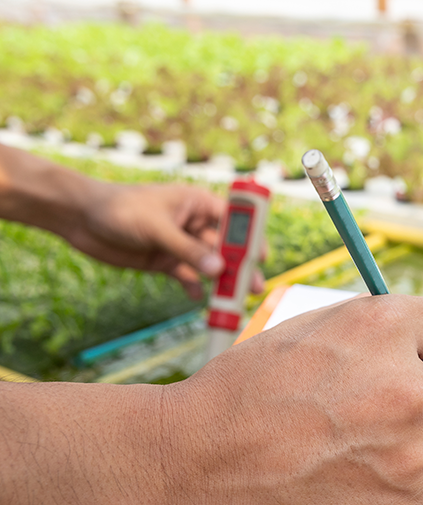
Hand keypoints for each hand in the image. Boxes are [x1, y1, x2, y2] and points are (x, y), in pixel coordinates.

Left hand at [67, 183, 262, 299]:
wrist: (80, 218)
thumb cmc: (119, 209)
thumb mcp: (156, 228)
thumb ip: (187, 250)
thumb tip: (218, 269)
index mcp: (198, 203)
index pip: (235, 219)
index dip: (250, 236)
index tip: (261, 256)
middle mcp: (194, 223)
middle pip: (226, 247)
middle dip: (240, 267)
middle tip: (253, 286)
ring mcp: (181, 244)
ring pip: (209, 265)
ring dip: (221, 282)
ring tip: (232, 300)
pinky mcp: (166, 261)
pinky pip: (188, 277)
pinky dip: (194, 288)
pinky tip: (197, 298)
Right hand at [164, 294, 422, 504]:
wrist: (194, 467)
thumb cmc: (243, 394)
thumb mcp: (308, 330)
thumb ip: (373, 331)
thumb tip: (422, 342)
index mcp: (385, 329)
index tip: (417, 361)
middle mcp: (410, 387)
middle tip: (373, 414)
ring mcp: (412, 452)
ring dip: (420, 444)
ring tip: (360, 451)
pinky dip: (406, 488)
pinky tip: (358, 484)